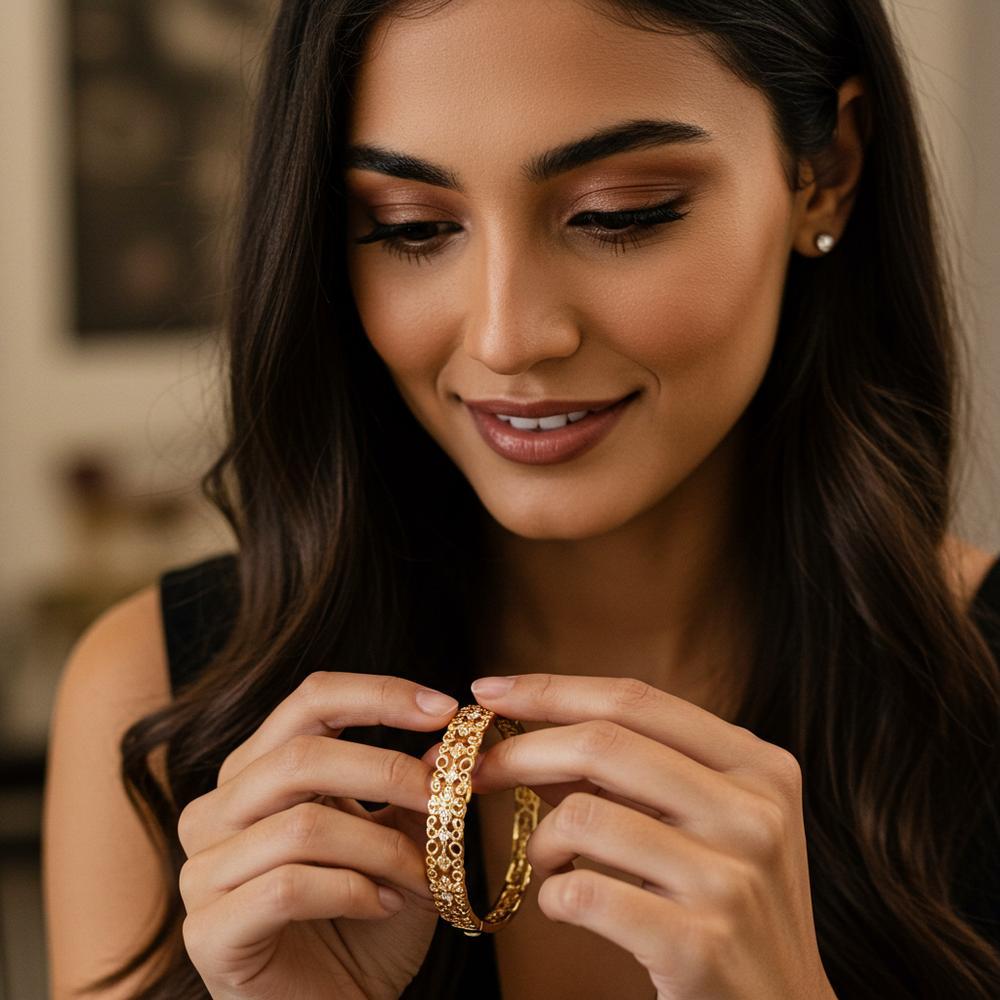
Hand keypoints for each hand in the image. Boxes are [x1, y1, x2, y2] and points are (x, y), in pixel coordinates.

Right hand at [177, 671, 460, 999]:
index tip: (447, 710)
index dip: (379, 695)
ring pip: (303, 826)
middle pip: (301, 756)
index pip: (310, 700)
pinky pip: (287, 888)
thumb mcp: (398, 842)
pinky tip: (386, 905)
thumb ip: (413, 791)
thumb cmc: (363, 919)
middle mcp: (215, 810)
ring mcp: (202, 871)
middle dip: (388, 772)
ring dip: (383, 848)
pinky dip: (353, 892)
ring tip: (426, 875)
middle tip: (449, 795)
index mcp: (255, 771)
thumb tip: (447, 737)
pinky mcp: (208, 931)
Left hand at [468, 673, 836, 999]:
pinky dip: (552, 895)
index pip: (635, 700)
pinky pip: (584, 893)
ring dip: (540, 839)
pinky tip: (563, 905)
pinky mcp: (699, 945)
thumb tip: (530, 728)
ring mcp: (731, 879)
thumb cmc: (728, 904)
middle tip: (474, 771)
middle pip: (604, 744)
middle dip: (520, 751)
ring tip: (546, 861)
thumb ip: (636, 772)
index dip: (551, 688)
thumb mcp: (707, 821)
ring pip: (584, 816)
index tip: (488, 691)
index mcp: (758, 766)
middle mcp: (754, 812)